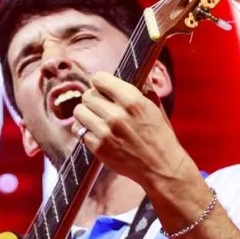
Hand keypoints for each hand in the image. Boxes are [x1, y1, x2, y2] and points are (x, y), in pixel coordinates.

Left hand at [71, 71, 191, 188]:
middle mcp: (116, 114)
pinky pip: (78, 130)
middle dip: (93, 99)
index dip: (100, 83)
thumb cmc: (159, 135)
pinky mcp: (98, 147)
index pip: (99, 79)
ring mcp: (105, 132)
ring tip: (96, 119)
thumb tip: (128, 71)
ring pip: (79, 112)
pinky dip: (84, 130)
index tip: (102, 88)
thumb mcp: (154, 106)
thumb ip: (140, 88)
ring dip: (86, 114)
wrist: (161, 167)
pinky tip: (95, 132)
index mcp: (132, 100)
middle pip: (87, 95)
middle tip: (101, 107)